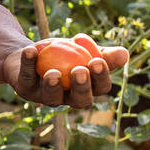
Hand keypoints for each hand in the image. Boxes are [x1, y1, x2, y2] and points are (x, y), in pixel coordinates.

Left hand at [2, 35, 130, 107]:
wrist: (30, 52)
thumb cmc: (62, 53)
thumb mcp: (84, 50)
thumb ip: (103, 54)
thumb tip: (125, 54)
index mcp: (87, 88)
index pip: (100, 88)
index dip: (101, 77)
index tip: (98, 61)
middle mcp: (68, 98)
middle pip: (79, 100)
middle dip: (81, 87)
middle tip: (80, 71)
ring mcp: (45, 96)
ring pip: (51, 97)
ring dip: (52, 85)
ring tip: (54, 73)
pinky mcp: (25, 89)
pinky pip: (26, 77)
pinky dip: (28, 63)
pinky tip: (31, 50)